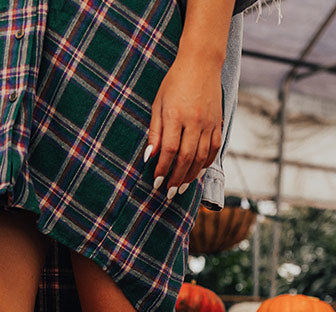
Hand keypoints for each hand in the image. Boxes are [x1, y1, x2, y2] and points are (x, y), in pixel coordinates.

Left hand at [145, 53, 222, 197]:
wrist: (202, 62)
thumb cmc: (175, 82)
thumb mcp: (158, 104)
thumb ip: (155, 132)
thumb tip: (149, 157)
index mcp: (176, 115)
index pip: (169, 150)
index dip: (163, 169)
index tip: (157, 182)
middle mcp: (195, 120)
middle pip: (186, 158)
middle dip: (176, 178)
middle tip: (169, 193)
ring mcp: (209, 122)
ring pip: (202, 157)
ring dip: (191, 175)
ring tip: (181, 187)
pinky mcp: (218, 122)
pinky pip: (214, 148)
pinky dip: (206, 163)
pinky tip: (197, 172)